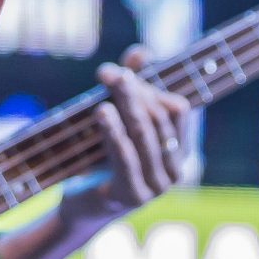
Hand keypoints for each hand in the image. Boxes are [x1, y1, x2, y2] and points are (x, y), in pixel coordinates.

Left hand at [0, 47, 193, 258]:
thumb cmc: (102, 159)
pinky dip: (115, 131)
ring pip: (145, 136)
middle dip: (134, 91)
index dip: (154, 84)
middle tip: (109, 72)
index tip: (127, 64)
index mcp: (178, 149)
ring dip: (126, 104)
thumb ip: (131, 87)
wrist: (81, 207)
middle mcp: (174, 169)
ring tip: (108, 81)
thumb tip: (141, 52)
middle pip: (159, 119)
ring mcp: (156, 186)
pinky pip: (127, 158)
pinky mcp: (132, 197)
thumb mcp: (117, 121)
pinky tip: (102, 111)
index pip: (177, 109)